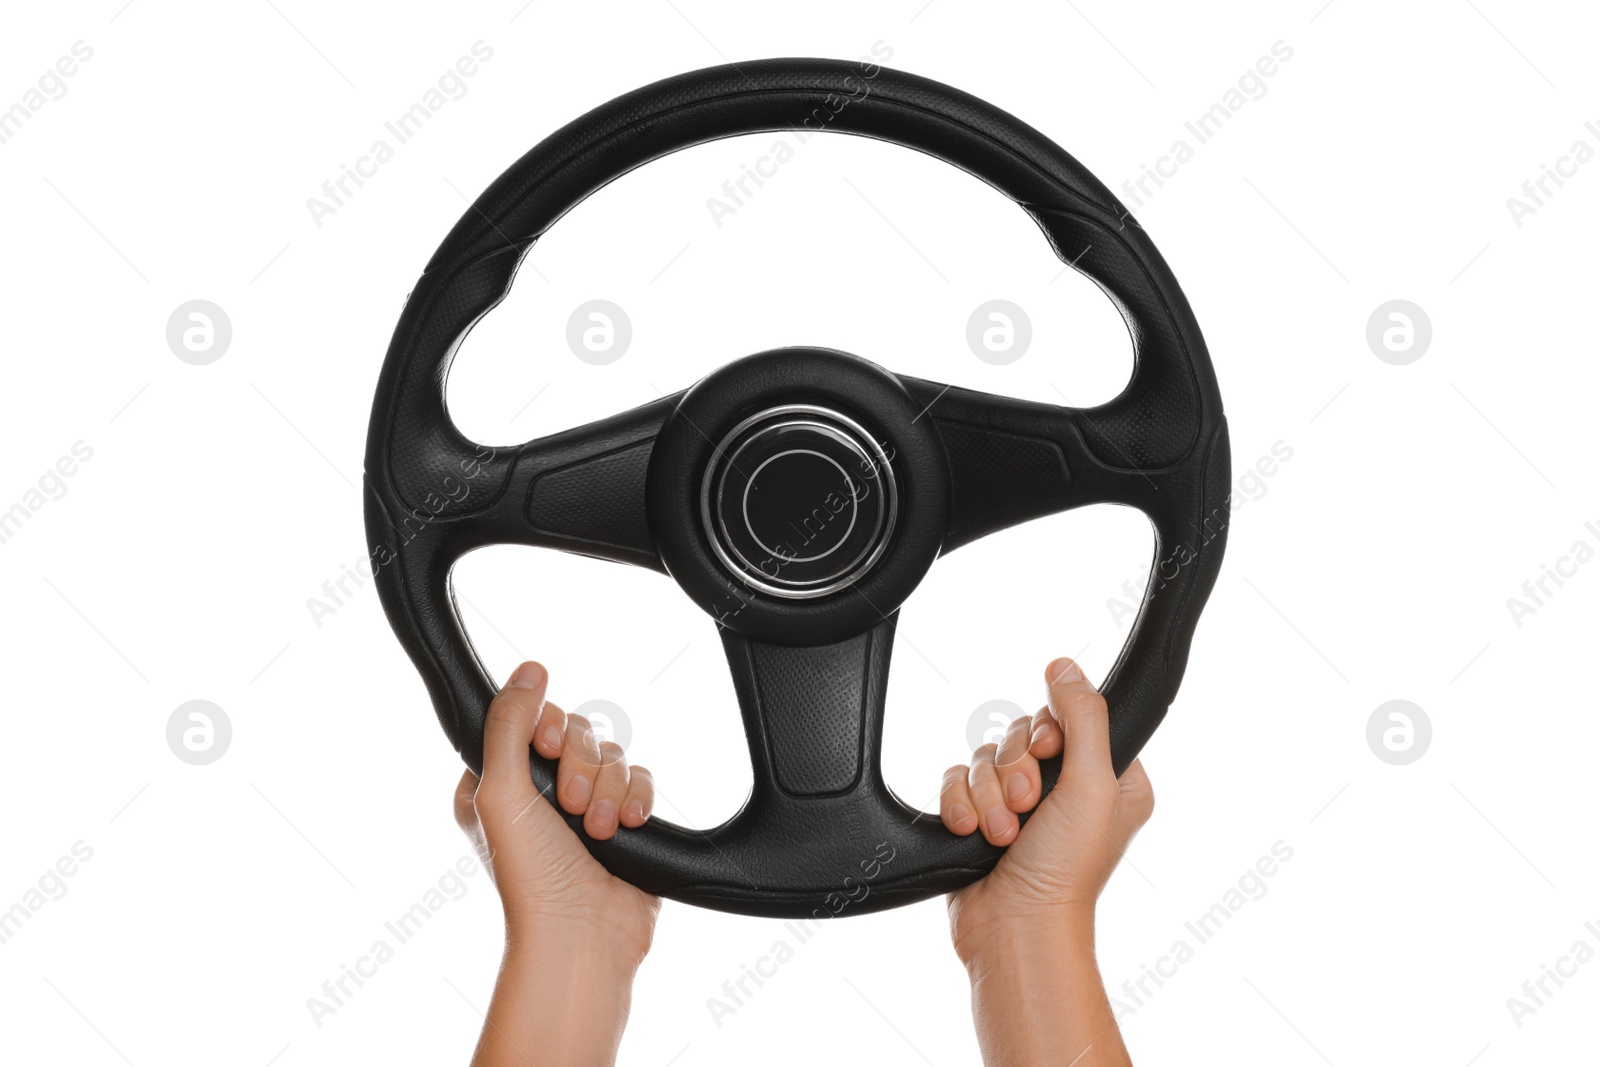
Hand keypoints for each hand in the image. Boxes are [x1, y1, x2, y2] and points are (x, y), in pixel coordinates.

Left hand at [453, 661, 659, 1066]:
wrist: (582, 935)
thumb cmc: (531, 878)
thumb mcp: (502, 792)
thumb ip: (510, 724)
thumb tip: (529, 668)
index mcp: (498, 782)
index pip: (532, 719)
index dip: (548, 728)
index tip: (547, 750)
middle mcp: (540, 791)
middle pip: (577, 733)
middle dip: (582, 766)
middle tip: (571, 804)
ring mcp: (584, 805)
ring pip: (612, 753)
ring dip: (609, 789)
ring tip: (597, 829)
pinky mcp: (624, 818)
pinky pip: (642, 777)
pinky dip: (636, 799)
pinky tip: (627, 826)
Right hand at [938, 657, 1152, 1066]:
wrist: (1015, 929)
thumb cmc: (1065, 872)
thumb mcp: (1092, 784)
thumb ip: (1083, 717)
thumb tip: (1064, 666)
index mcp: (1109, 778)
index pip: (1069, 717)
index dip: (1050, 731)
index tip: (1050, 755)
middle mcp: (1067, 788)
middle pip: (1022, 734)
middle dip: (1015, 770)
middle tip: (1027, 807)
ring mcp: (1021, 804)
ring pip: (985, 756)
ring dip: (988, 795)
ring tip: (1001, 834)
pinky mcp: (980, 816)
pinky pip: (956, 779)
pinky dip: (960, 803)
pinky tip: (968, 831)